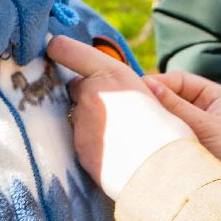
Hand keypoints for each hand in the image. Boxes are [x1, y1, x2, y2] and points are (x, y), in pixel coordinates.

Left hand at [47, 36, 196, 198]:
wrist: (163, 173)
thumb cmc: (167, 134)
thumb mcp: (151, 98)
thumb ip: (125, 91)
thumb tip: (114, 95)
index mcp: (112, 75)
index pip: (71, 52)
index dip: (61, 49)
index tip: (53, 47)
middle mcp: (91, 95)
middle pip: (76, 89)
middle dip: (87, 95)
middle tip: (112, 109)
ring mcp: (81, 124)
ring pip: (79, 117)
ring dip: (91, 122)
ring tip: (120, 137)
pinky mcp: (79, 150)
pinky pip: (82, 141)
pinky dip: (93, 144)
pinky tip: (115, 152)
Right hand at [144, 70, 220, 196]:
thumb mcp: (207, 126)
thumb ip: (178, 107)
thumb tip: (149, 86)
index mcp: (214, 96)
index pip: (179, 81)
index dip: (159, 83)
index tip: (137, 88)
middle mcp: (204, 109)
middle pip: (172, 98)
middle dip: (154, 101)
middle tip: (131, 105)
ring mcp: (197, 128)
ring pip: (170, 118)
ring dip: (156, 121)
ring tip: (136, 123)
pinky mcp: (192, 147)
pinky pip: (172, 136)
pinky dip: (160, 136)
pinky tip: (146, 140)